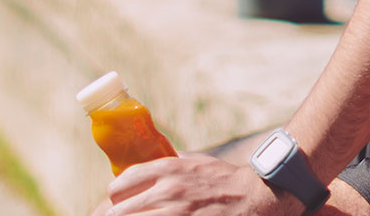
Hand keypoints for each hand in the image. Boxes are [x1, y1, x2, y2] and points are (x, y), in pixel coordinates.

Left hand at [103, 154, 299, 215]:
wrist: (254, 197)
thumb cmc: (224, 179)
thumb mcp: (196, 161)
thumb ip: (172, 161)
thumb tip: (150, 159)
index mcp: (167, 169)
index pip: (120, 184)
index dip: (115, 196)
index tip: (117, 201)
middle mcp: (167, 190)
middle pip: (118, 211)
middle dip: (116, 215)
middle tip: (119, 215)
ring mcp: (175, 213)